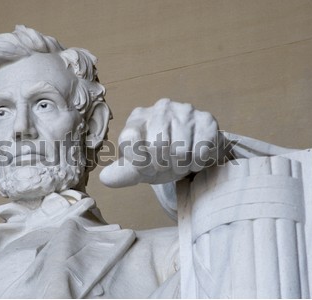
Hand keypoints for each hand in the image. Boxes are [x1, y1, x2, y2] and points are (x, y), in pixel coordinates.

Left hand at [100, 98, 219, 187]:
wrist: (194, 151)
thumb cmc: (161, 158)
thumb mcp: (139, 167)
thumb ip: (122, 173)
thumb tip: (105, 179)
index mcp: (138, 118)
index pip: (130, 140)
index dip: (139, 162)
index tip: (147, 167)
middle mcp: (160, 108)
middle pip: (157, 146)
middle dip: (162, 165)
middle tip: (166, 166)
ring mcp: (185, 111)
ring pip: (180, 150)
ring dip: (180, 165)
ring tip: (180, 162)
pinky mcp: (206, 119)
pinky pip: (201, 148)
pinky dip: (197, 162)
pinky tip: (194, 158)